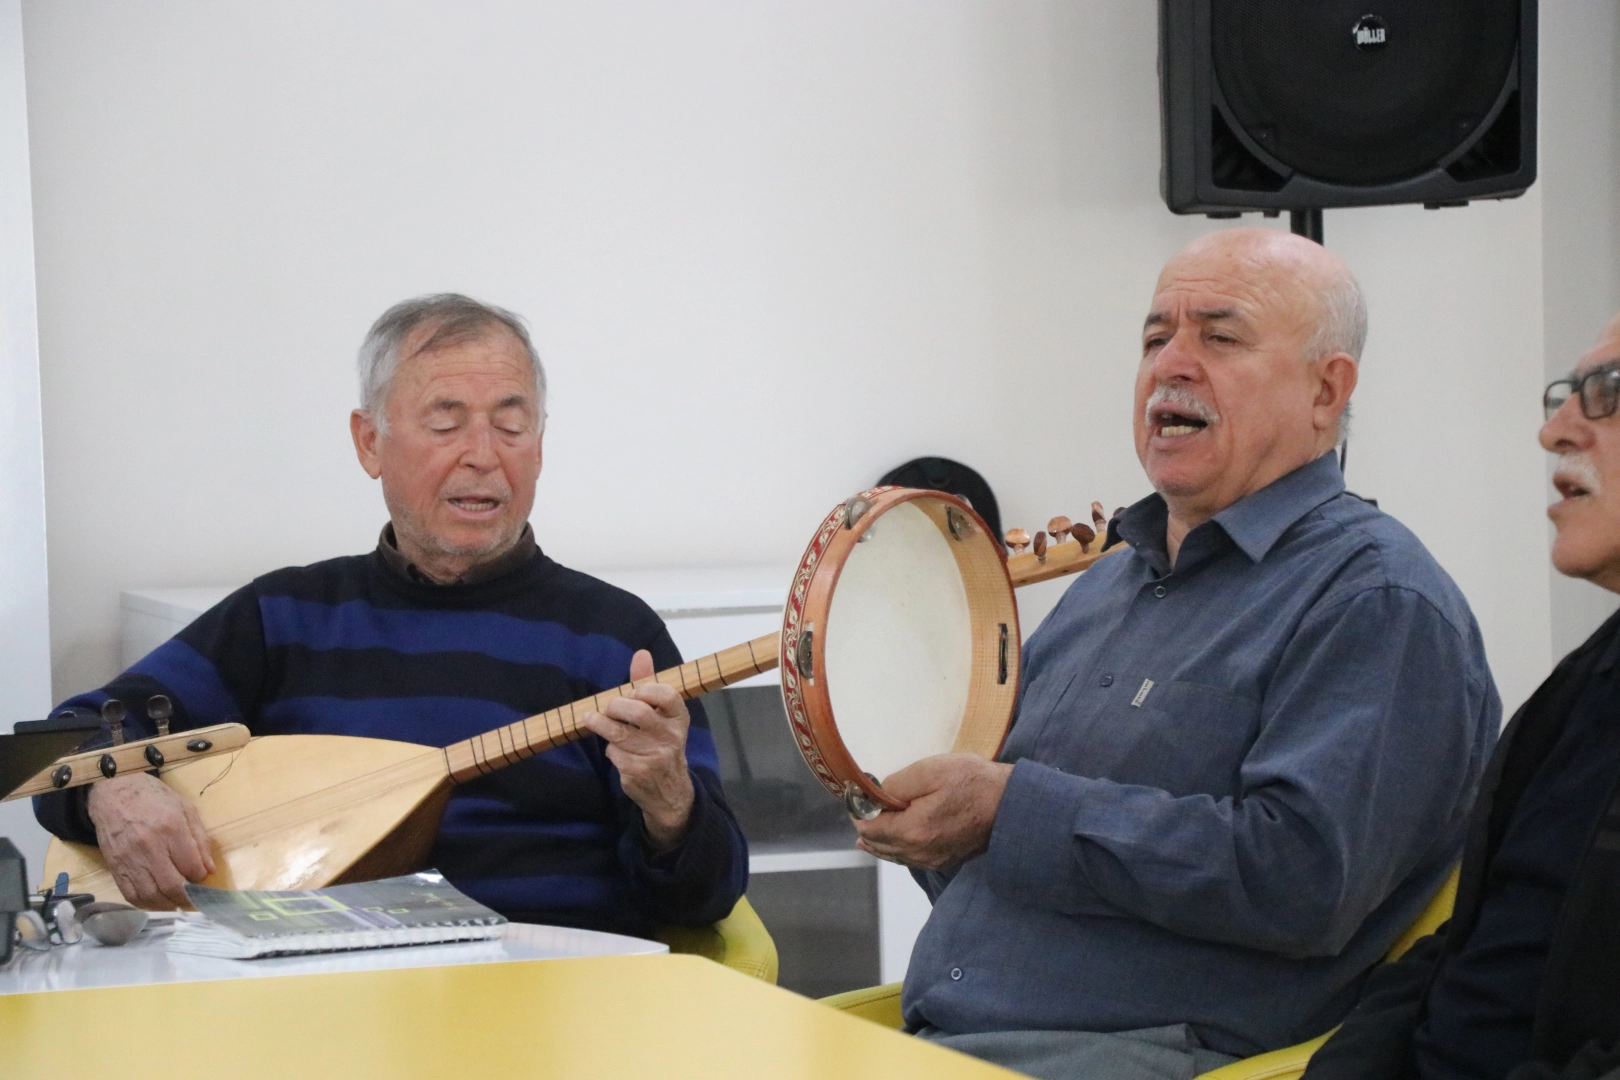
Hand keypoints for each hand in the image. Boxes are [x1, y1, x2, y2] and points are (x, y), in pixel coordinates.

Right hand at [85, 773, 215, 908]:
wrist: (114, 793)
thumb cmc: (155, 799)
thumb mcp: (186, 810)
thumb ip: (200, 840)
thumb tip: (209, 870)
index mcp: (171, 829)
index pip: (192, 867)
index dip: (201, 877)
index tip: (204, 877)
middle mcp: (149, 847)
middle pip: (172, 885)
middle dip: (188, 897)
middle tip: (195, 897)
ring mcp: (129, 859)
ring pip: (152, 895)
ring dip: (169, 904)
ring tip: (178, 900)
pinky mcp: (115, 867)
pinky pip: (131, 895)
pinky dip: (148, 904)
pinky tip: (159, 900)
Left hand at [581, 649, 695, 851]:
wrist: (670, 791)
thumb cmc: (661, 742)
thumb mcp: (661, 714)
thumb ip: (649, 683)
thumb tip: (641, 653)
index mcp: (679, 718)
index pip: (667, 694)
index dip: (644, 689)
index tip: (632, 691)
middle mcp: (671, 737)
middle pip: (638, 711)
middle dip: (616, 705)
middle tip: (609, 707)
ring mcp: (655, 756)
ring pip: (619, 733)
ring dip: (600, 723)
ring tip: (590, 718)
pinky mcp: (638, 772)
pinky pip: (614, 752)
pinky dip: (610, 748)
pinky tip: (616, 750)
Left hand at [852, 754, 1013, 871]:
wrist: (1012, 804)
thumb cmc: (974, 783)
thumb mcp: (931, 771)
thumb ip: (897, 784)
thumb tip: (876, 794)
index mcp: (912, 831)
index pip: (869, 827)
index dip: (857, 810)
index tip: (854, 795)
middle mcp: (919, 853)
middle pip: (878, 845)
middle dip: (865, 826)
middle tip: (859, 807)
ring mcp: (933, 860)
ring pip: (893, 855)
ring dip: (879, 841)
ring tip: (864, 832)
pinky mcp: (945, 860)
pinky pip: (910, 858)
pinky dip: (896, 849)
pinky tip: (893, 843)